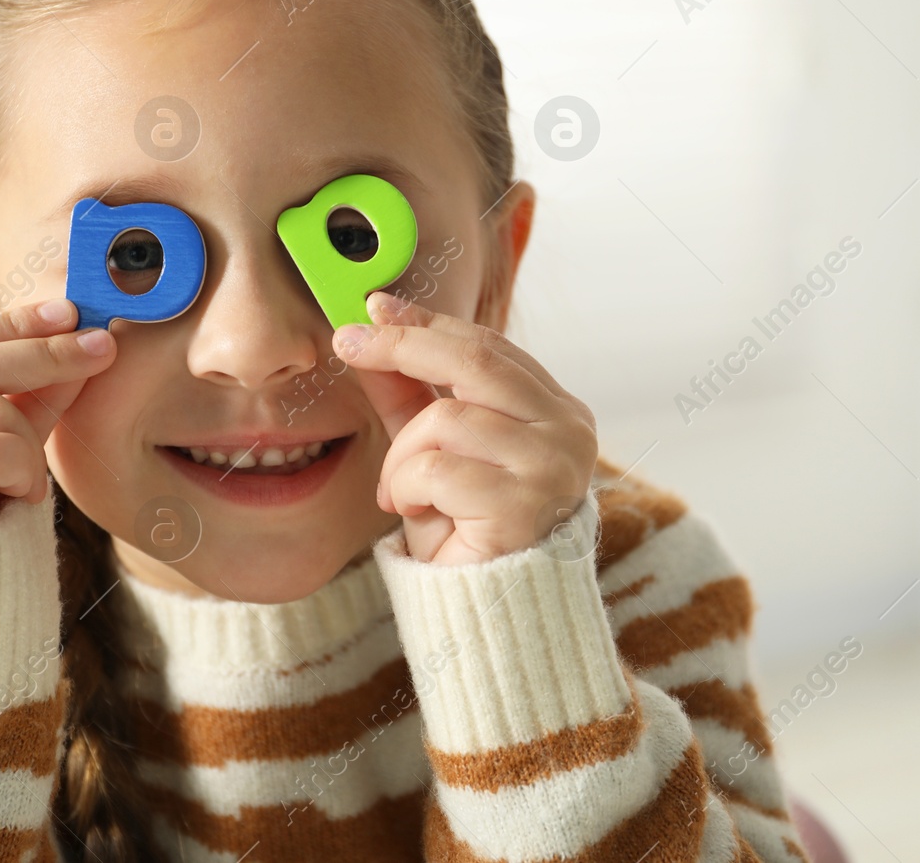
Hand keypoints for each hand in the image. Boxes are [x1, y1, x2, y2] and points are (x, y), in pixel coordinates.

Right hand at [0, 299, 115, 531]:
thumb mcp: (6, 439)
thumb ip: (34, 391)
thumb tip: (82, 333)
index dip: (13, 321)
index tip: (69, 312)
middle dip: (46, 351)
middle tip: (100, 347)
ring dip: (29, 444)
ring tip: (20, 482)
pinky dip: (21, 472)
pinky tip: (11, 501)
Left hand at [332, 291, 597, 564]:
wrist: (483, 612)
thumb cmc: (465, 530)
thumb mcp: (429, 447)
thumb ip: (408, 390)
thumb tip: (370, 328)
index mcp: (557, 409)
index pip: (489, 347)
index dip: (427, 323)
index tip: (374, 307)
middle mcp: (569, 431)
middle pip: (475, 361)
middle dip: (403, 346)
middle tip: (350, 343)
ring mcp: (554, 468)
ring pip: (446, 418)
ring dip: (401, 456)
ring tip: (402, 492)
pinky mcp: (526, 507)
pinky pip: (436, 469)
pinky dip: (408, 488)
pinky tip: (415, 512)